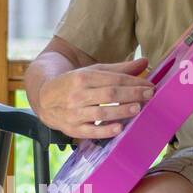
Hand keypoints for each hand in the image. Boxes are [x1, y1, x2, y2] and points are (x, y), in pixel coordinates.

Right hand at [37, 57, 154, 139]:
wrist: (43, 98)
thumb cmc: (73, 84)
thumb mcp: (92, 72)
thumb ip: (119, 69)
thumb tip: (144, 62)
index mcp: (83, 77)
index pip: (113, 79)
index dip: (133, 82)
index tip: (150, 86)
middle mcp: (78, 94)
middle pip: (109, 94)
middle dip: (131, 94)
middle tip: (149, 95)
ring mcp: (74, 113)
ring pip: (101, 112)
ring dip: (121, 110)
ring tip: (137, 109)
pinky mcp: (72, 129)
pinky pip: (90, 131)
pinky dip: (104, 131)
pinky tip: (119, 128)